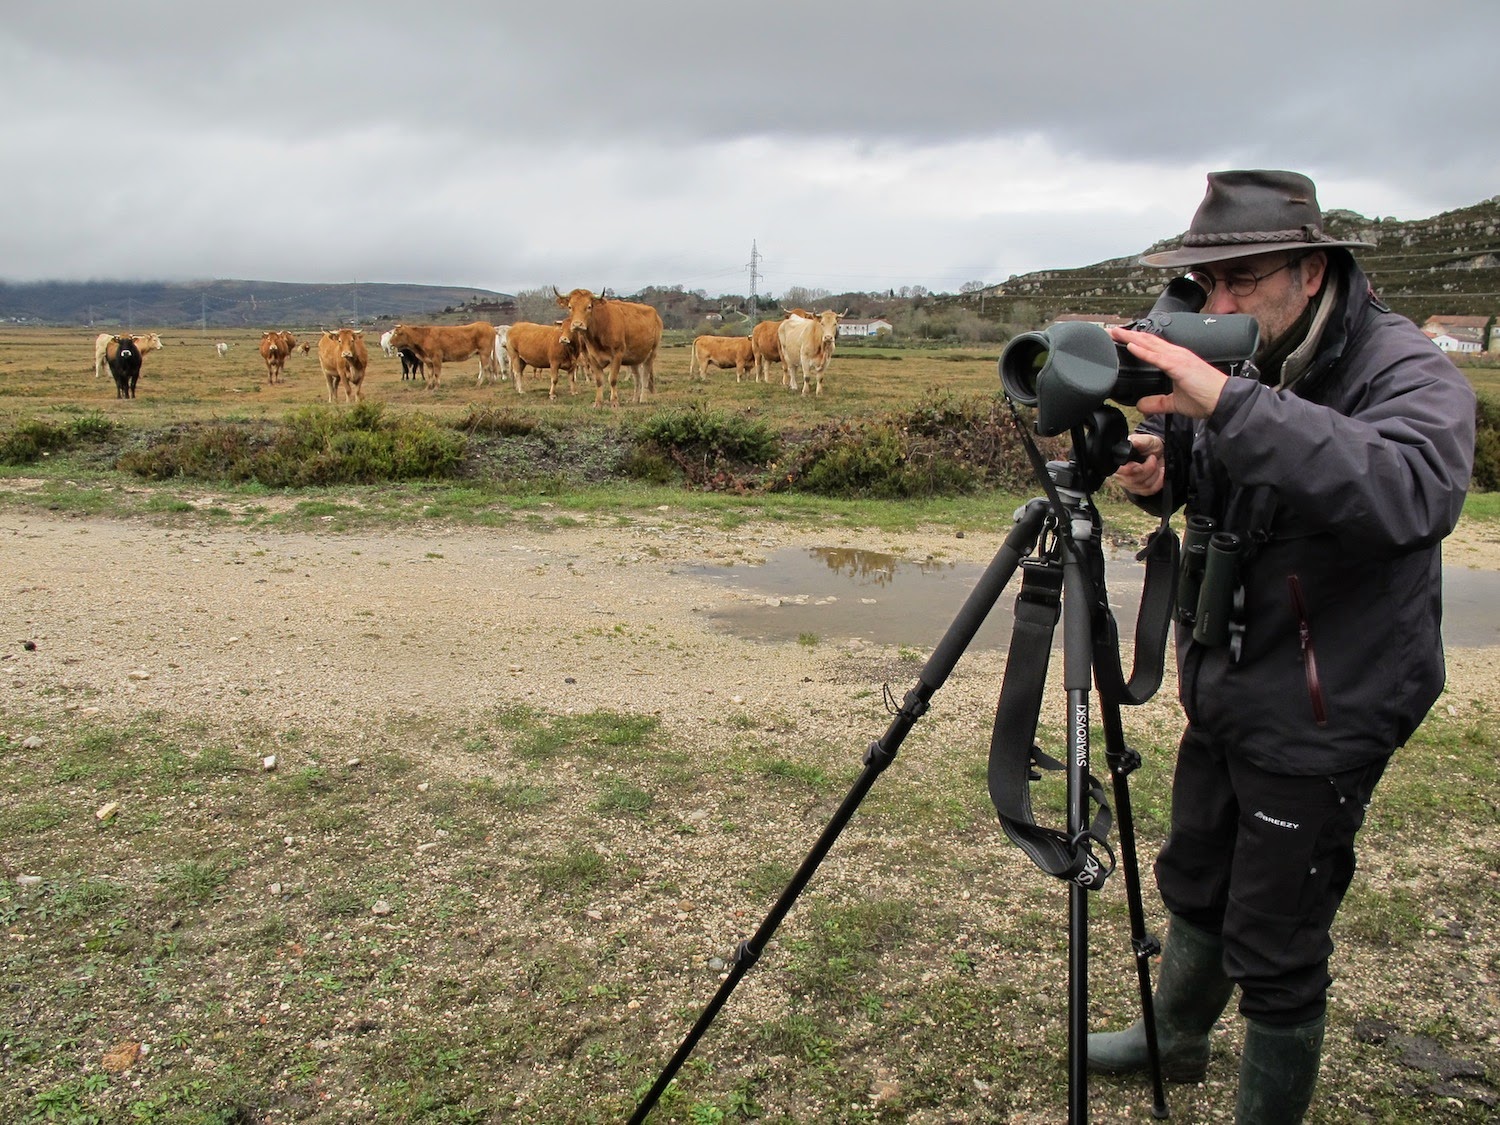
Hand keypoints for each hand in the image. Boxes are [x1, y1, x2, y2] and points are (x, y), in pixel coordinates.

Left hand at [1108, 327, 1229, 418]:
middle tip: (1112, 330)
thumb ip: (1158, 403)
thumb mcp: (1175, 403)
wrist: (1224, 401)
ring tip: (1116, 332)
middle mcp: (1177, 355)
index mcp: (1176, 360)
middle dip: (1129, 335)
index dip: (1136, 341)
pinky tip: (1131, 345)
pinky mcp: (1180, 366)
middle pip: (1148, 341)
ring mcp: (1179, 358)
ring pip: (1151, 344)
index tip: (1120, 338)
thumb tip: (1141, 406)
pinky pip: (1158, 357)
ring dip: (1132, 338)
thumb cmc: (1205, 398)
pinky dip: (1144, 350)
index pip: (1152, 347)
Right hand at [1113, 433, 1164, 495]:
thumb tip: (1130, 444)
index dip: (1135, 468)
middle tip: (1153, 458)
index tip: (1148, 458)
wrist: (1158, 452)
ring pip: (1143, 486)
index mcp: (1118, 462)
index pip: (1122, 471)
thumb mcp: (1144, 439)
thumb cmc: (1149, 446)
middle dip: (1149, 468)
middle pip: (1133, 480)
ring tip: (1157, 464)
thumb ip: (1136, 441)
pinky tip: (1161, 473)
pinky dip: (1158, 482)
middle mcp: (1120, 475)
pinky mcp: (1138, 490)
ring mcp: (1129, 485)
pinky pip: (1149, 491)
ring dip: (1155, 474)